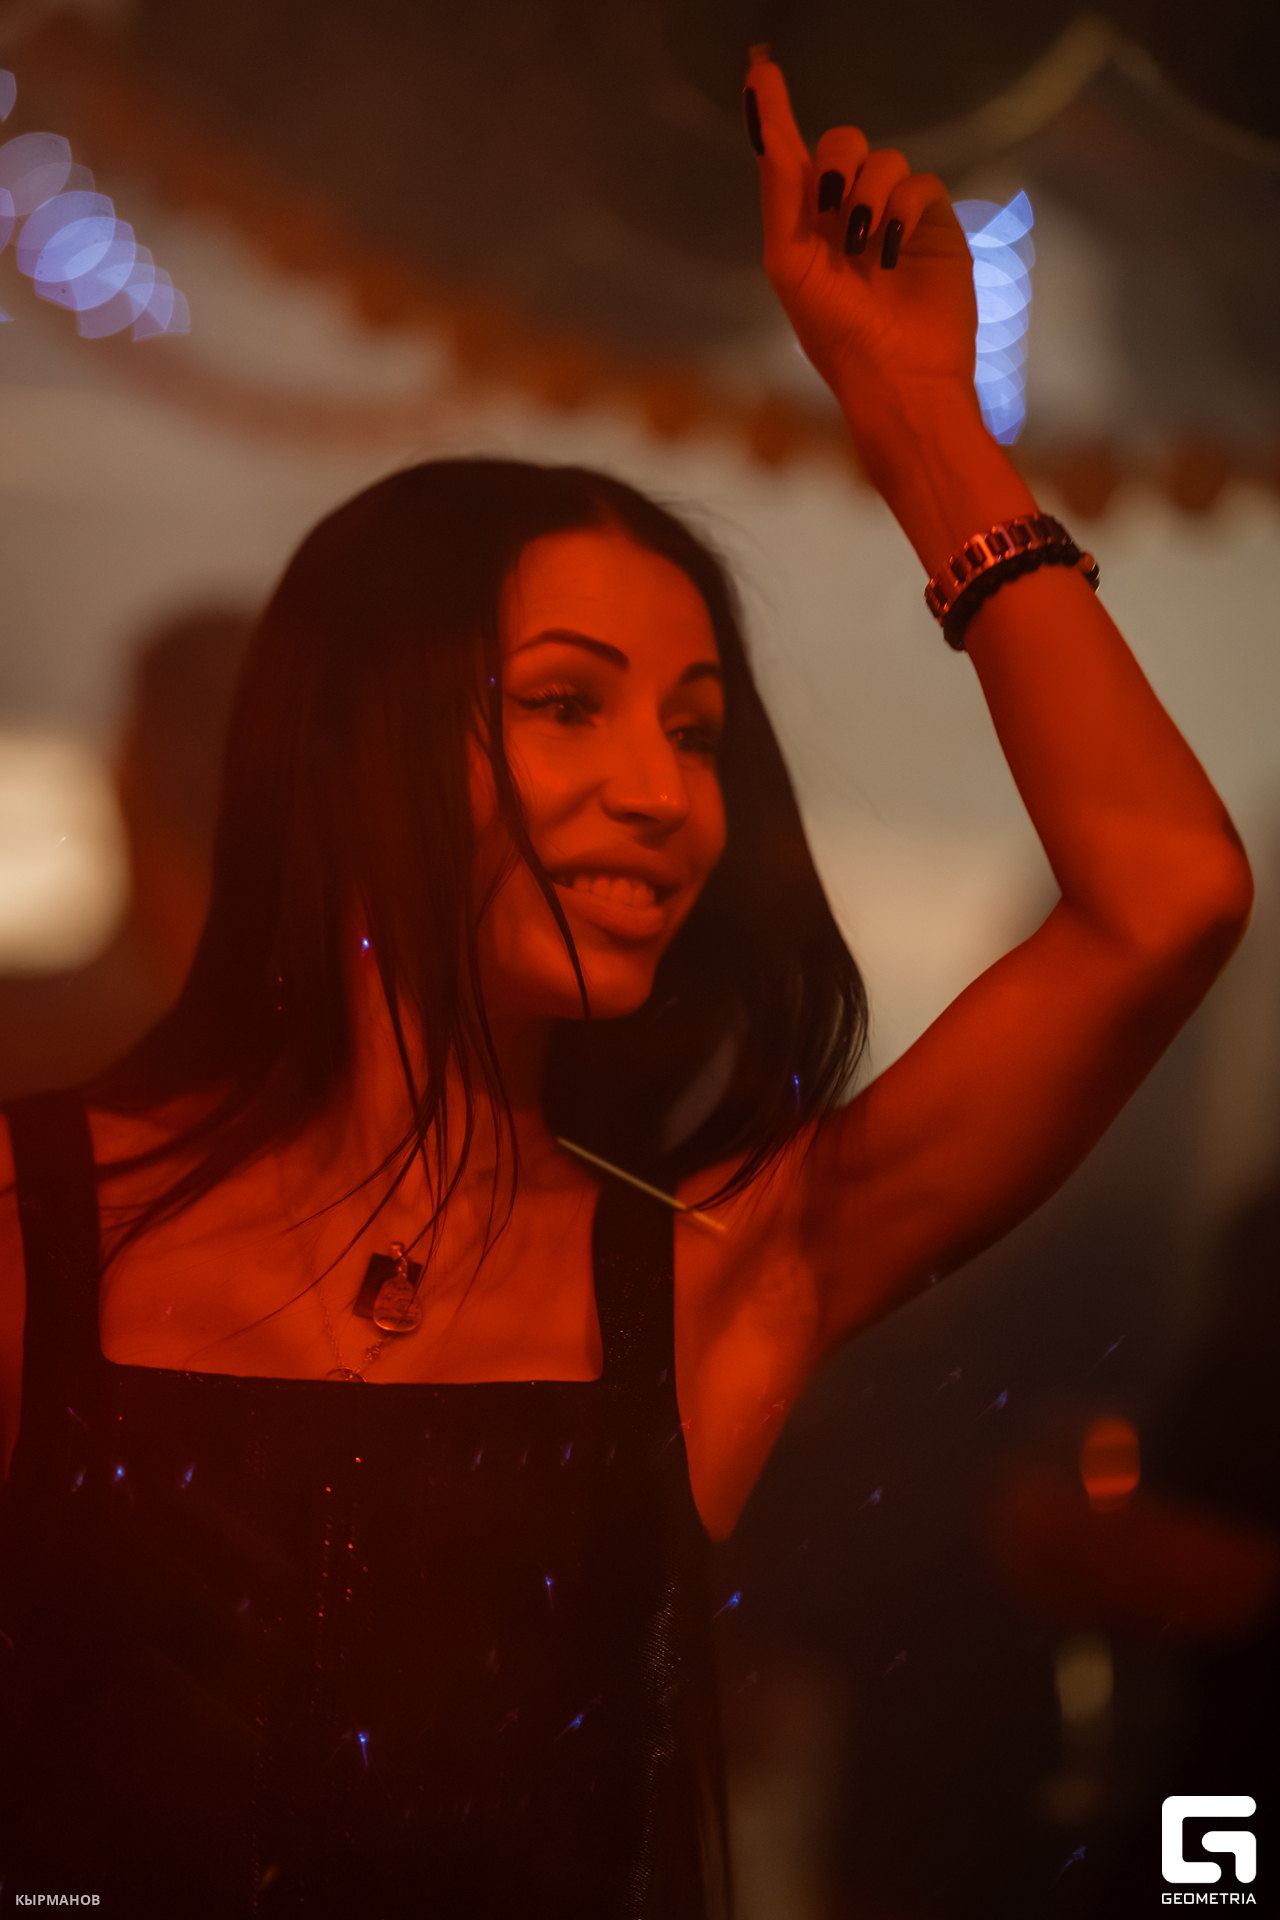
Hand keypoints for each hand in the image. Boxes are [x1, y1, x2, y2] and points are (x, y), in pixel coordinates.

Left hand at [745, 53, 978, 463]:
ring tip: (863, 244)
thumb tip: (769, 132)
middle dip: (836, 161)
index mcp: (807, 226)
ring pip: (883, 159)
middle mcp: (848, 216)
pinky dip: (900, 208)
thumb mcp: (791, 261)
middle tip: (832, 202)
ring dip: (868, 194)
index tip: (760, 68)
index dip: (775, 111)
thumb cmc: (836, 333)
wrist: (896, 374)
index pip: (791, 155)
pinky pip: (919, 183)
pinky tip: (890, 248)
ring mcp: (892, 219)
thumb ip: (782, 193)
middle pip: (842, 144)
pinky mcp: (932, 226)